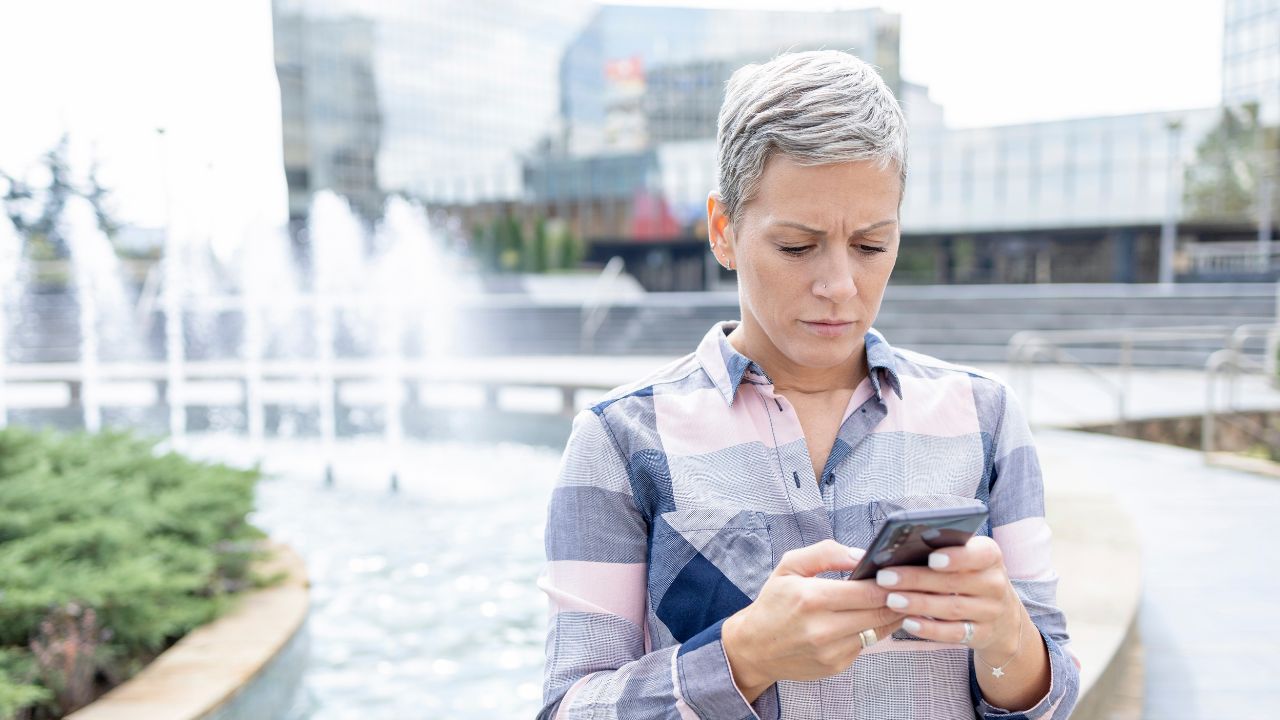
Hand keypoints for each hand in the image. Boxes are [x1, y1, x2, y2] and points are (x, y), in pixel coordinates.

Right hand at [722, 539, 906, 701]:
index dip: (890, 583)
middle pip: (880, 613)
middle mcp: (822, 629)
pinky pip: (865, 645)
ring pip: (878, 631)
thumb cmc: (774, 602)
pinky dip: (872, 631)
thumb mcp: (789, 566)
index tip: (899, 574)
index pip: (869, 592)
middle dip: (898, 598)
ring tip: (895, 600)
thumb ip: (826, 553)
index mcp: (811, 598)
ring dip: (890, 615)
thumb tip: (861, 556)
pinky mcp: (835, 666)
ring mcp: (830, 651)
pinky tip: (869, 618)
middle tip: (907, 586)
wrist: (754, 647)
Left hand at [871, 535, 1023, 660]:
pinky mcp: (981, 635)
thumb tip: (900, 550)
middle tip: (885, 577)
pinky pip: (954, 633)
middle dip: (916, 579)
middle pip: (954, 582)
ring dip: (918, 604)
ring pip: (952, 608)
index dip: (956, 557)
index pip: (979, 554)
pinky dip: (930, 629)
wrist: (1004, 616)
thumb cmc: (970, 575)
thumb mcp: (967, 558)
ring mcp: (990, 612)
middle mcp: (994, 583)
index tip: (931, 558)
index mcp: (990, 556)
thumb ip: (942, 550)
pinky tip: (908, 623)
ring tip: (891, 600)